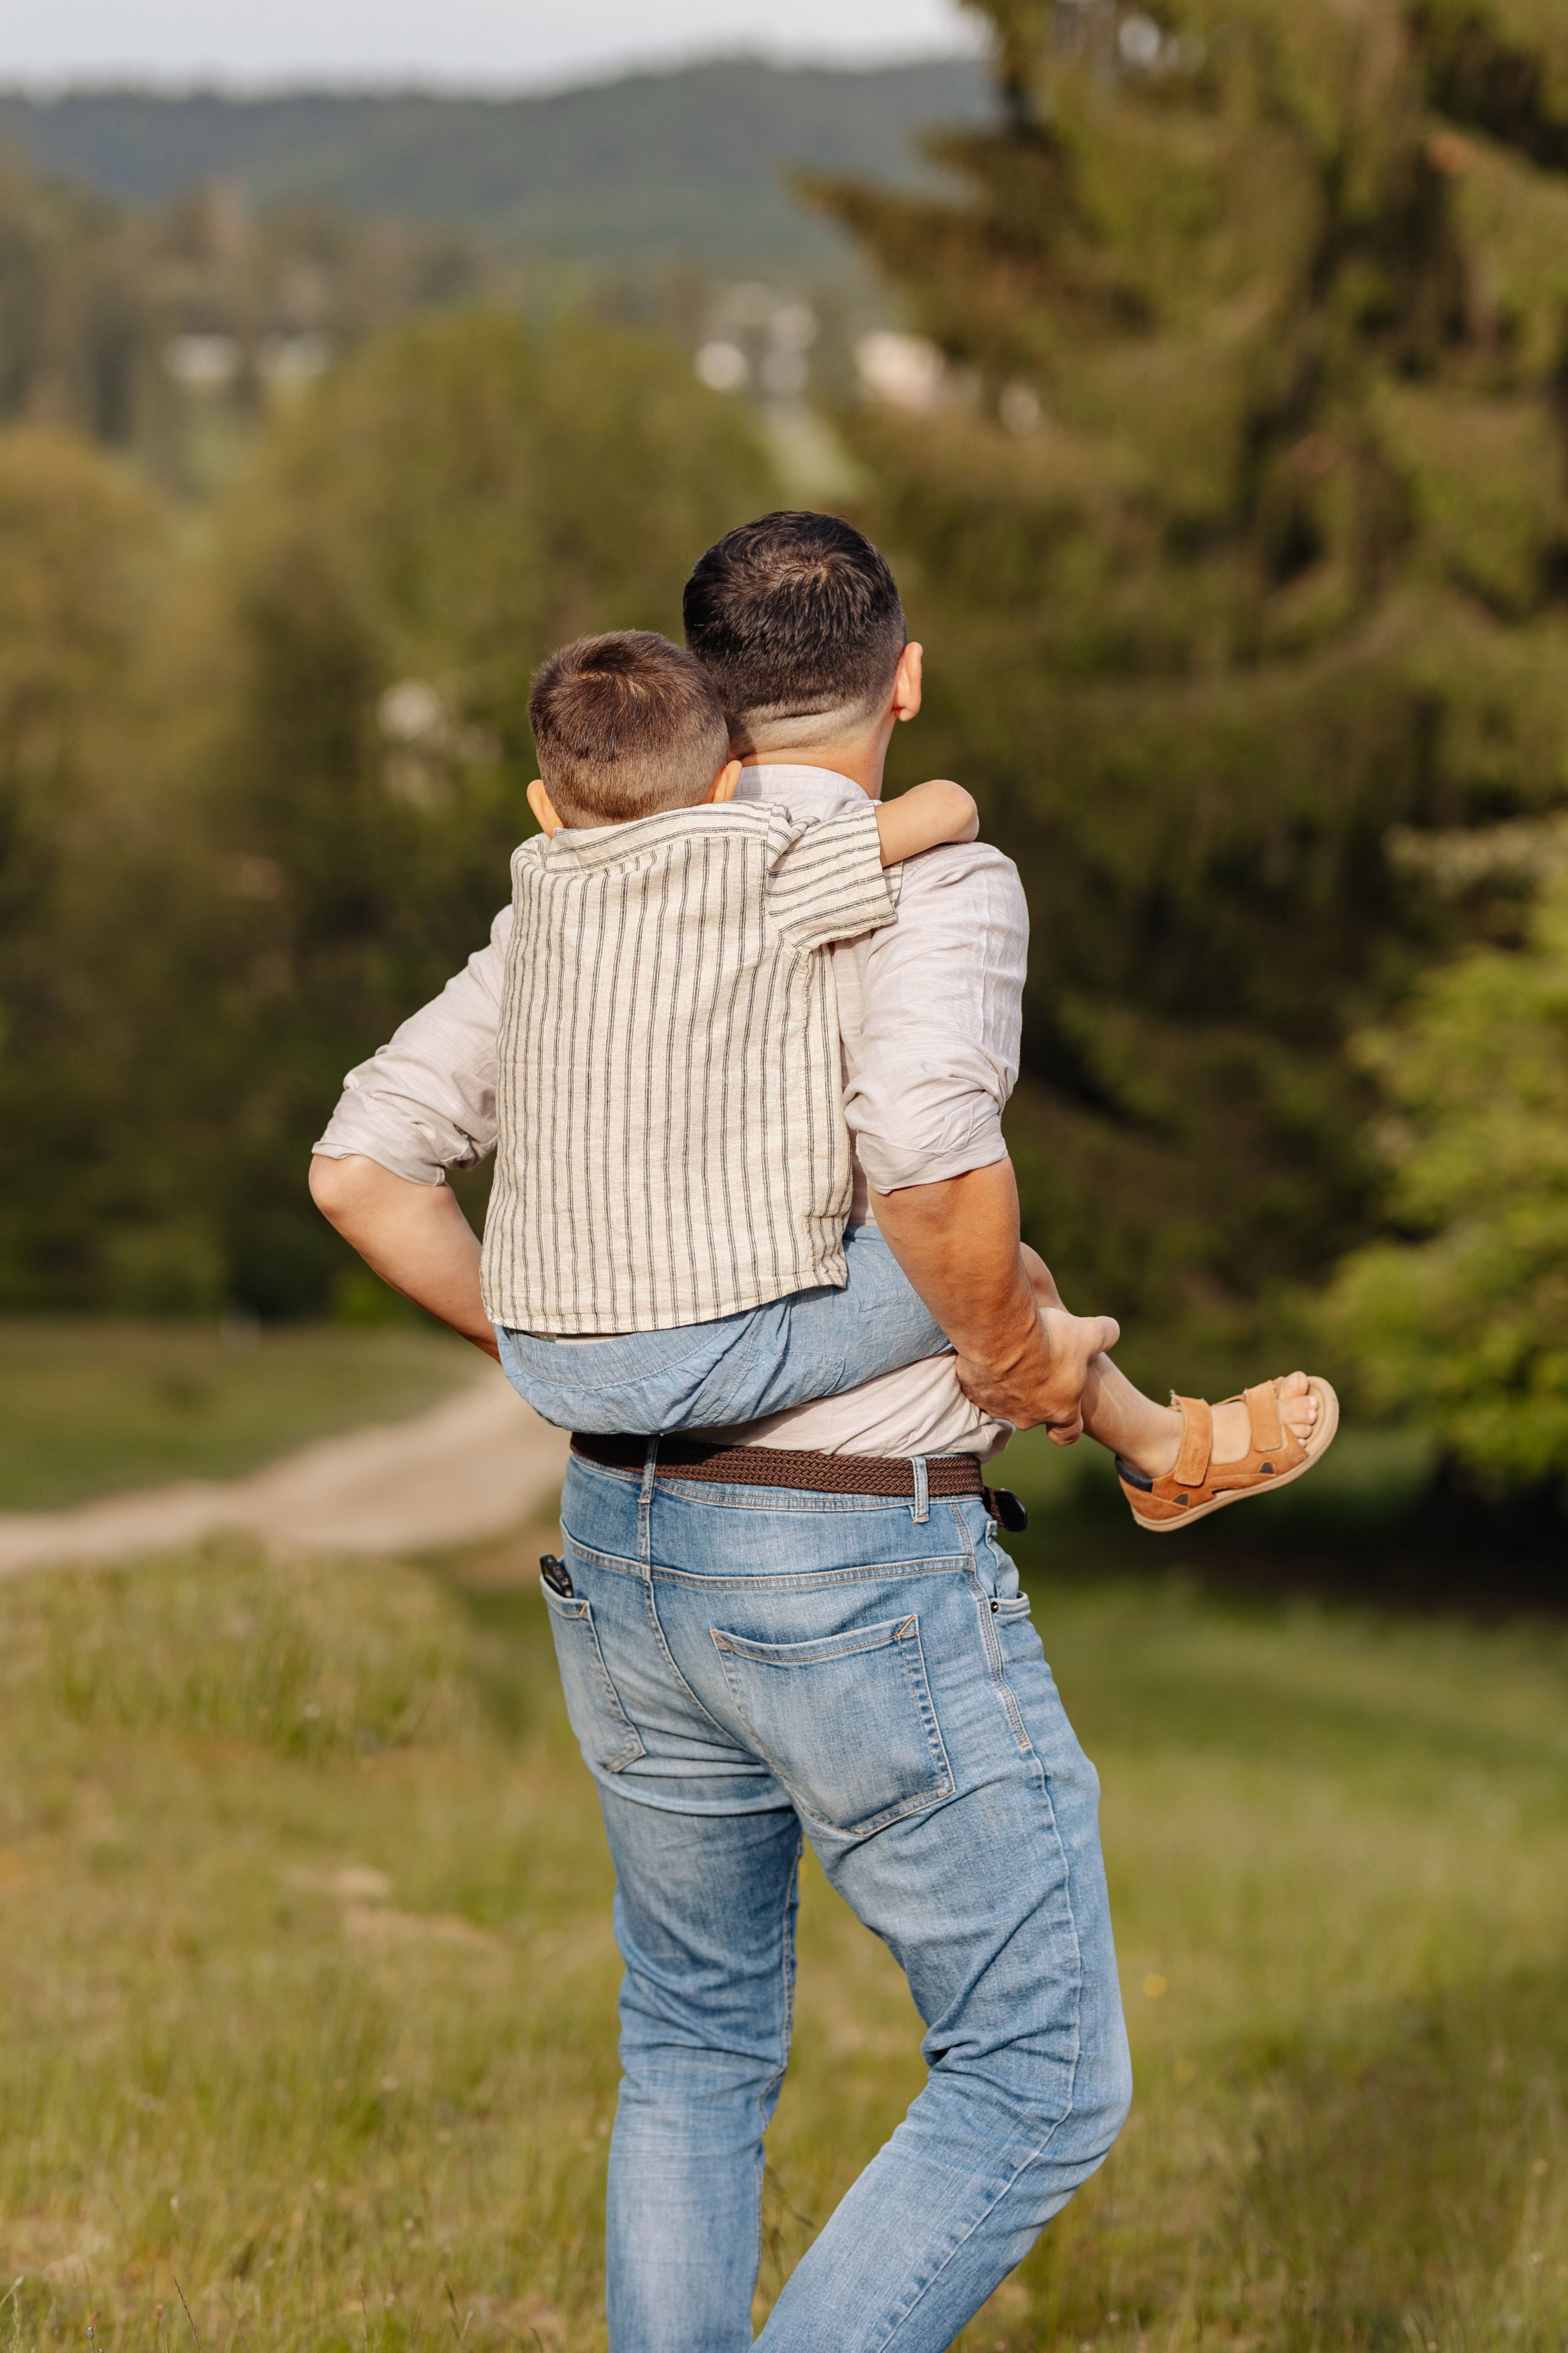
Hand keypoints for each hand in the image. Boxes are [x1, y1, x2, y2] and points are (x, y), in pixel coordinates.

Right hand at [956, 1307, 1120, 1435]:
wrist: (1000, 1335)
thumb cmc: (1048, 1339)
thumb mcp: (1088, 1333)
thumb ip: (1105, 1334)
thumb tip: (1111, 1330)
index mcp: (1060, 1410)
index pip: (1067, 1434)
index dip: (1068, 1425)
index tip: (1064, 1409)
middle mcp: (1028, 1417)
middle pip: (1034, 1414)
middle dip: (1035, 1394)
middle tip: (1034, 1364)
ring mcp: (998, 1407)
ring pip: (1004, 1400)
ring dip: (1008, 1383)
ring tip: (1008, 1353)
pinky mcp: (973, 1392)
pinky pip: (979, 1385)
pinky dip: (983, 1372)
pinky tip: (988, 1349)